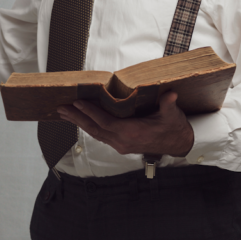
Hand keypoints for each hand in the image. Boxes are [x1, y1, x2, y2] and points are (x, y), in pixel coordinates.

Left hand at [56, 91, 193, 156]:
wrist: (179, 144)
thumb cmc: (174, 128)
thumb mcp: (173, 115)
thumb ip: (169, 105)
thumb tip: (172, 94)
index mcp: (132, 133)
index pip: (106, 122)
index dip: (90, 113)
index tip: (77, 104)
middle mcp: (123, 142)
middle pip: (95, 129)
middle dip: (77, 118)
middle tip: (61, 109)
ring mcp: (121, 145)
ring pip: (95, 133)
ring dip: (79, 123)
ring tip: (65, 114)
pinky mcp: (121, 145)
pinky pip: (101, 135)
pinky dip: (89, 127)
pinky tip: (80, 121)